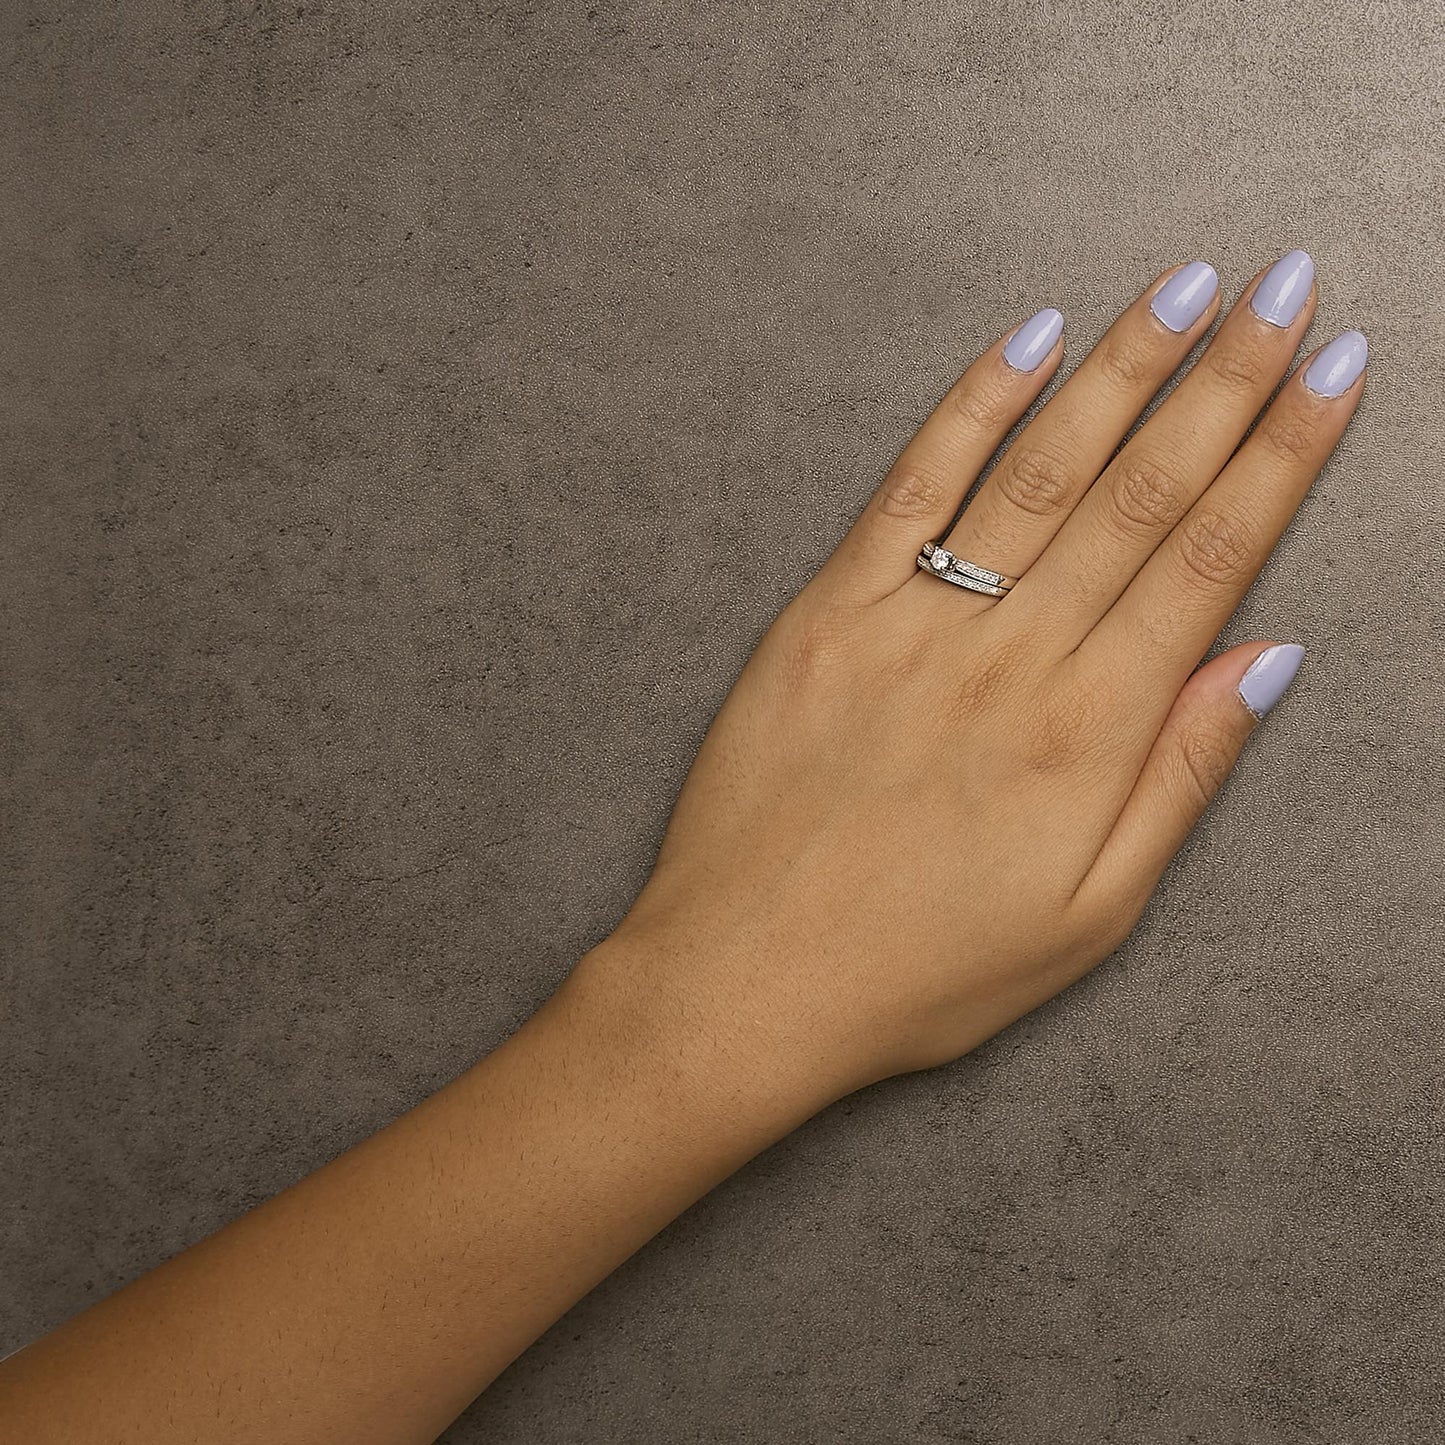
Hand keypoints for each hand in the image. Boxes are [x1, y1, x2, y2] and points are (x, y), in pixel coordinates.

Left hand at [597, 252, 1363, 1097]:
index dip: (1281, 456)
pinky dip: (970, 412)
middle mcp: (1008, 659)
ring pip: (1038, 473)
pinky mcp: (824, 617)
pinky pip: (909, 493)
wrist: (746, 981)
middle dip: (1224, 381)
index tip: (1332, 368)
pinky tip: (1027, 342)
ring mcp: (910, 626)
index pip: (1208, 560)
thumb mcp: (1085, 915)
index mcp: (1085, 733)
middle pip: (1139, 494)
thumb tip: (1264, 661)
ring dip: (1118, 371)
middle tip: (1284, 286)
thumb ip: (1178, 779)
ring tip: (1187, 290)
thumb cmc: (919, 969)